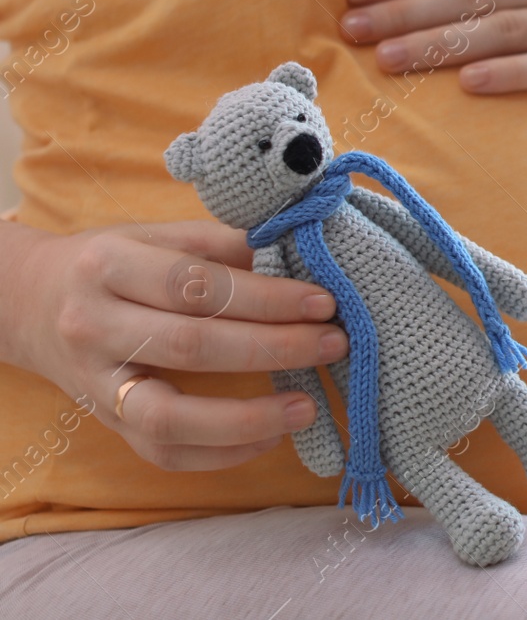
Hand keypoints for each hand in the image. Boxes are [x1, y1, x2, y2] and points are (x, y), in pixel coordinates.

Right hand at [1, 221, 347, 471]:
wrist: (32, 302)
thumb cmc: (117, 263)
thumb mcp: (158, 235)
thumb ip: (224, 244)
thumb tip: (303, 253)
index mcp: (110, 265)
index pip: (196, 285)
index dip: (265, 297)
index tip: (323, 301)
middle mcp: (94, 325)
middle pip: (191, 346)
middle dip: (272, 348)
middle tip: (333, 343)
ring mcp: (95, 382)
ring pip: (169, 415)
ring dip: (247, 417)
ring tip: (308, 406)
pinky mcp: (105, 422)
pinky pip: (161, 451)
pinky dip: (221, 453)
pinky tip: (271, 437)